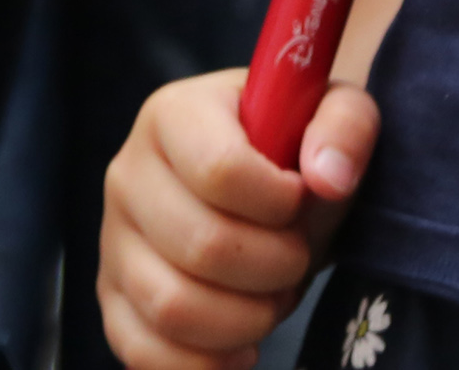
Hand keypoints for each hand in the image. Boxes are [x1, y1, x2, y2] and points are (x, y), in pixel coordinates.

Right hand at [99, 69, 376, 369]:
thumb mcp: (337, 116)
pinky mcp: (113, 297)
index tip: (302, 201)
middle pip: (202, 245)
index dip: (279, 203)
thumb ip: (345, 127)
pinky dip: (203, 364)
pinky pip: (141, 350)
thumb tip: (329, 179)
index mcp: (173, 114)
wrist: (267, 187)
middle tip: (297, 258)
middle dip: (275, 267)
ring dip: (246, 319)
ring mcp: (114, 240)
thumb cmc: (298, 151)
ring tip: (273, 297)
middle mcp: (128, 173)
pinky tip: (243, 346)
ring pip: (171, 306)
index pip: (220, 169)